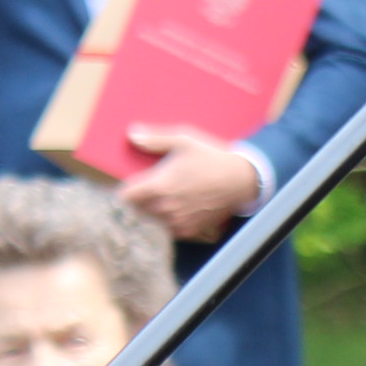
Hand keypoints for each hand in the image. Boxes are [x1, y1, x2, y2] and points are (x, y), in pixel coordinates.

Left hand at [118, 125, 267, 241]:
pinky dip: (166, 223)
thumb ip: (155, 139)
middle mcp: (165, 207)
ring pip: (150, 221)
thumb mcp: (185, 139)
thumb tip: (131, 134)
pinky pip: (167, 230)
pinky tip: (174, 210)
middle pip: (135, 210)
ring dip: (150, 213)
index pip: (125, 197)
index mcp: (159, 185)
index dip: (124, 191)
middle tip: (144, 192)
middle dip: (136, 202)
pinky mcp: (188, 230)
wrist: (241, 180)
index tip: (128, 186)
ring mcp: (177, 221)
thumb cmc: (212, 157)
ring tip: (160, 201)